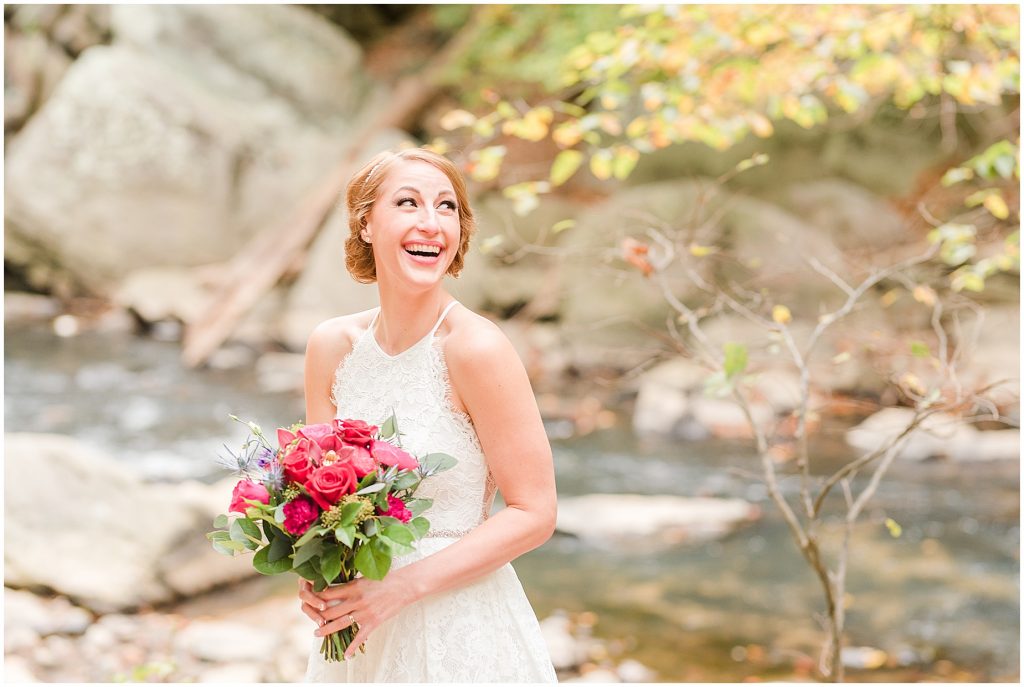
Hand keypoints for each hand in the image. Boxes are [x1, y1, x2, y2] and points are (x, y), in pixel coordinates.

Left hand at [302, 573, 417, 658]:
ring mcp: (364, 612)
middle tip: (311, 619)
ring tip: (317, 633)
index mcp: (353, 587)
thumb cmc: (386, 578)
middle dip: (318, 616)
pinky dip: (352, 648)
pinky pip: (360, 637)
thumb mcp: (365, 577)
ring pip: (340, 624)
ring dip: (326, 630)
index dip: (316, 598)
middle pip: (330, 611)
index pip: (328, 594)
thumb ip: (351, 584)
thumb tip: (337, 587)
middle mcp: (356, 600)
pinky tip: (346, 655)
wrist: (404, 585)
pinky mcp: (373, 622)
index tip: (310, 601)